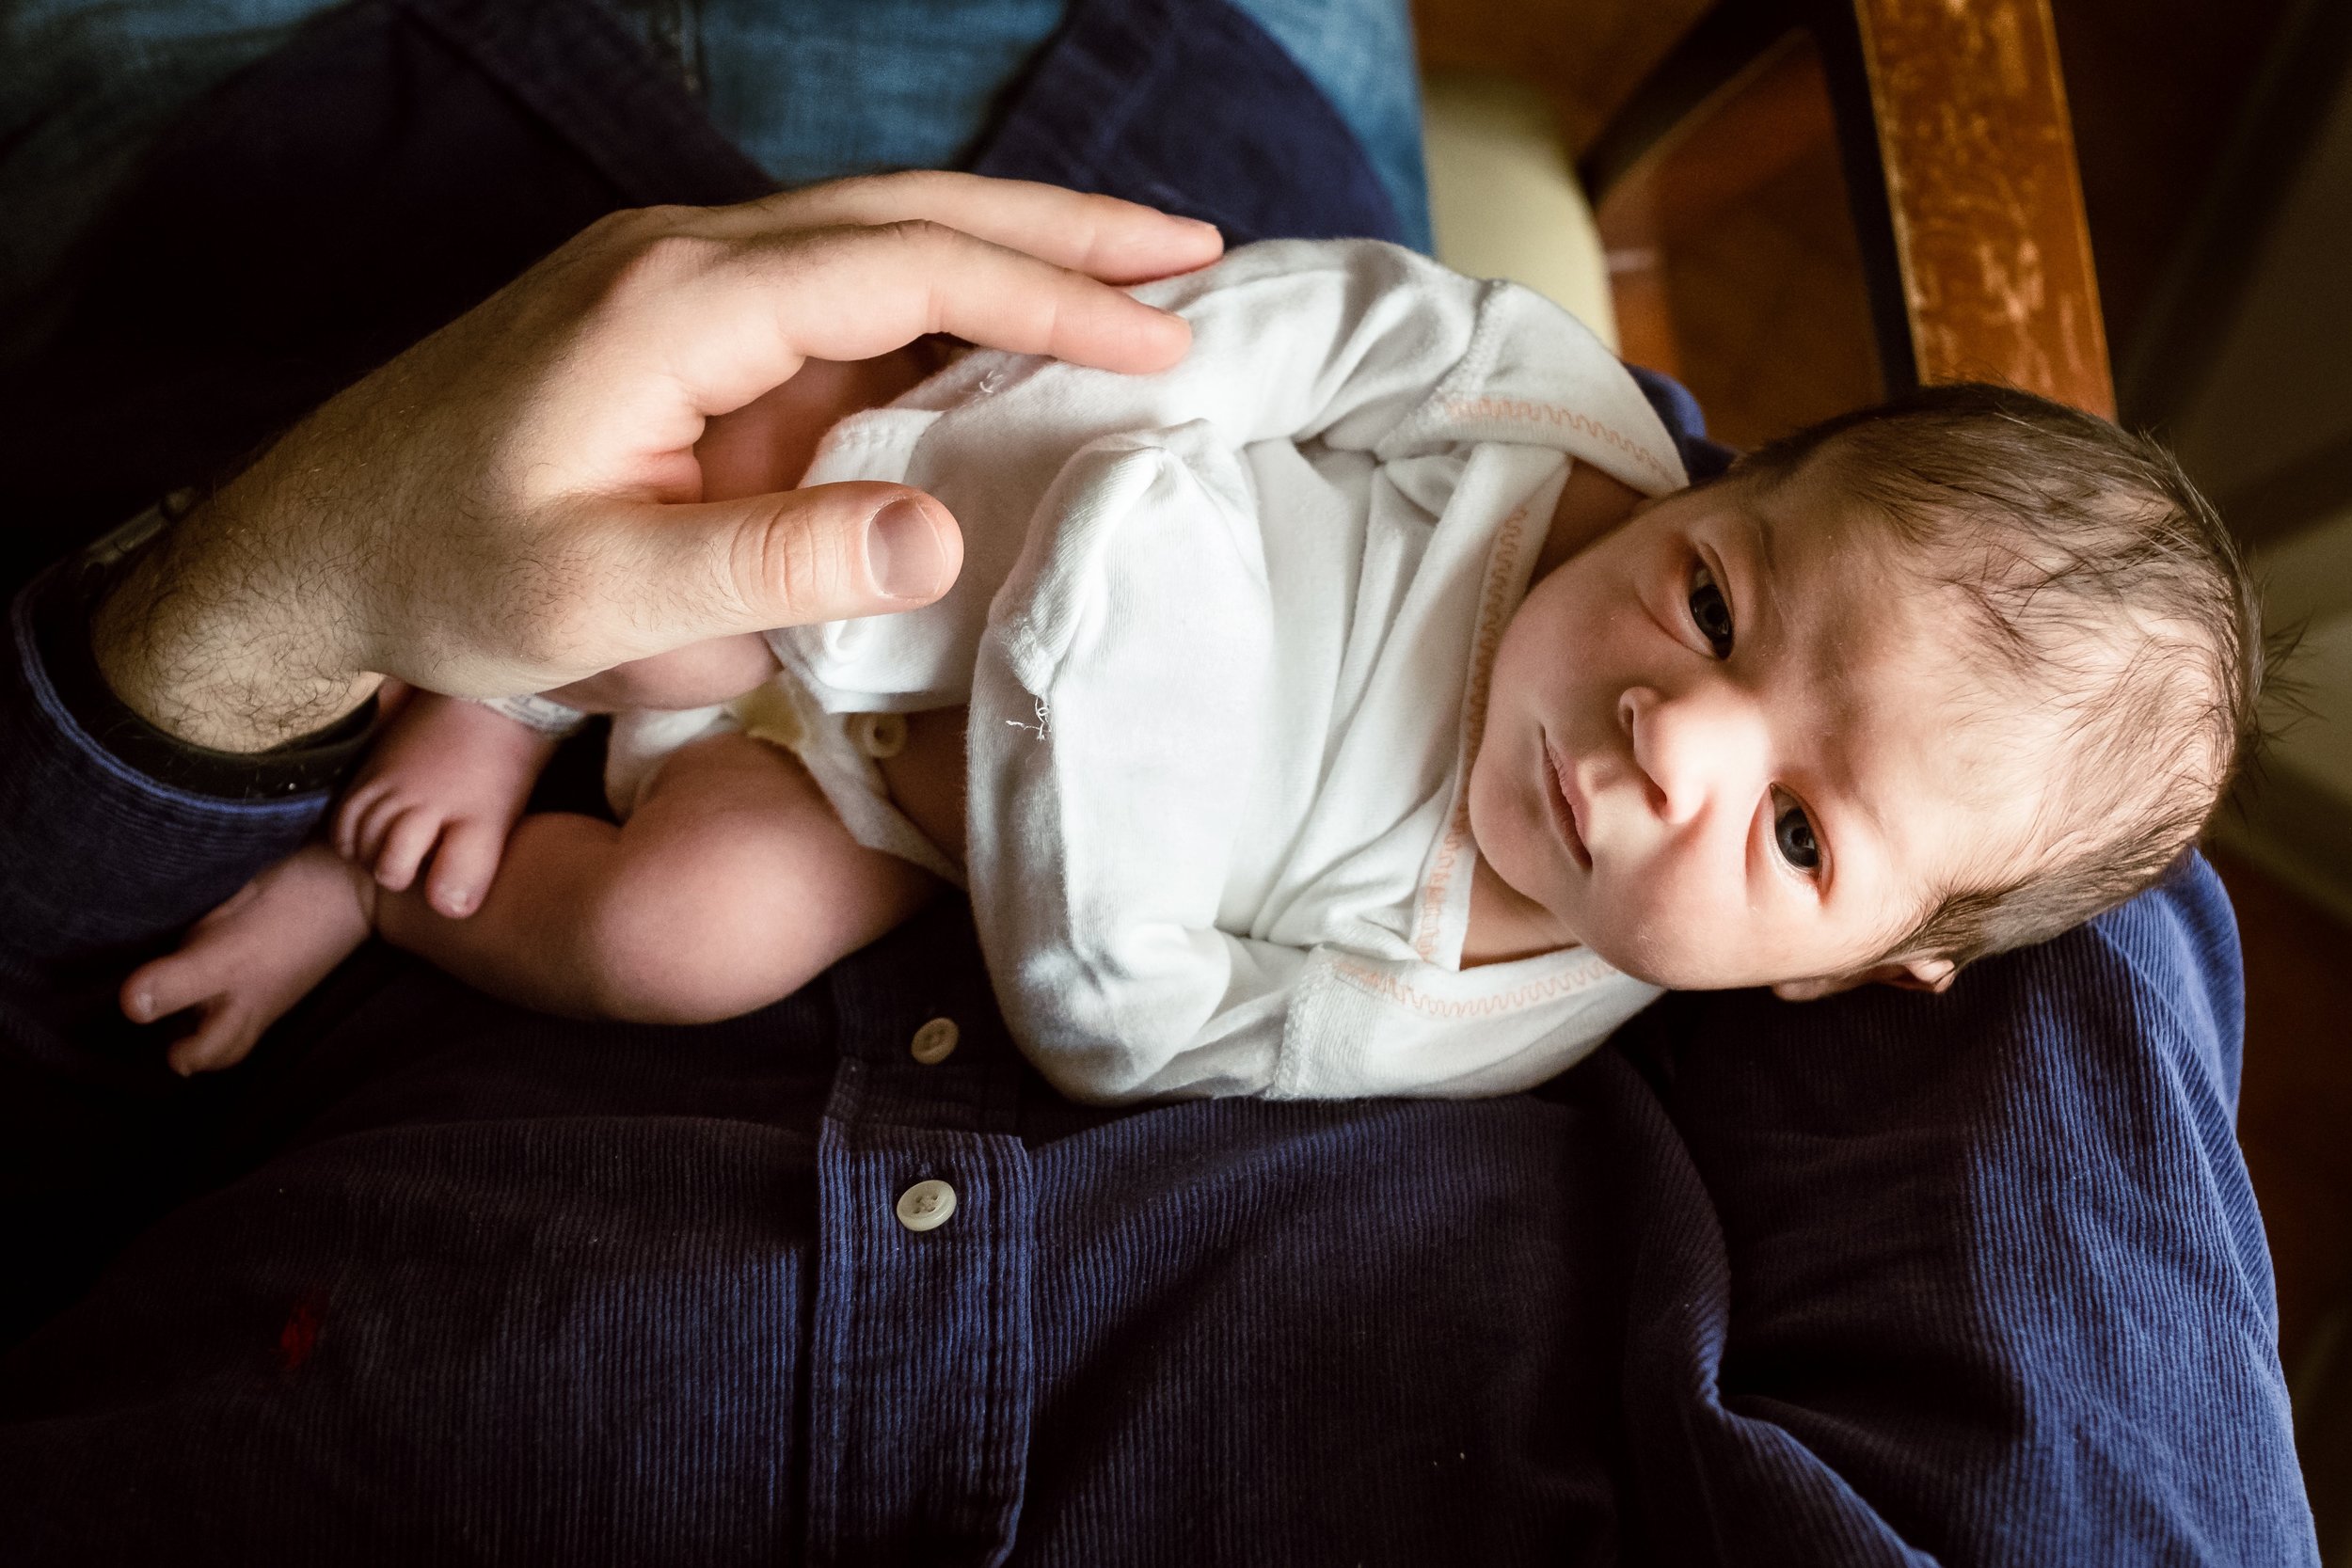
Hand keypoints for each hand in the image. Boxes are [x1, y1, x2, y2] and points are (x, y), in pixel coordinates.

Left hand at [91, 173, 1221, 750]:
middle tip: (1202, 252)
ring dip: (1013, 251)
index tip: (1166, 335)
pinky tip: (1004, 337)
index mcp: (674, 302)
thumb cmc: (439, 576)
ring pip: (880, 236)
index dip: (1049, 295)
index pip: (904, 266)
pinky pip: (836, 295)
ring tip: (1139, 278)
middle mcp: (684, 259)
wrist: (307, 550)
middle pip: (912, 211)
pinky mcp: (676, 328)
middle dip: (1066, 228)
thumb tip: (947, 527)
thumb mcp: (595, 598)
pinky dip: (941, 304)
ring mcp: (678, 282)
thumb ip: (769, 563)